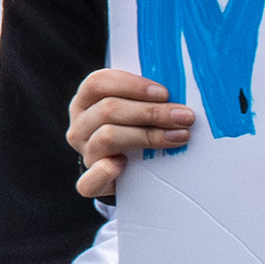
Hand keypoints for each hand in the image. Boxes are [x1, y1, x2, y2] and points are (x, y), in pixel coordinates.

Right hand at [67, 64, 193, 198]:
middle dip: (151, 112)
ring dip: (147, 136)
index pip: (99, 82)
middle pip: (108, 110)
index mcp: (86, 99)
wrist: (128, 170)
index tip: (164, 93)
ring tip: (179, 137)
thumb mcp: (137, 107)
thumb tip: (178, 92)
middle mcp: (80, 124)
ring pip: (107, 137)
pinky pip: (89, 180)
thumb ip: (147, 97)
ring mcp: (84, 152)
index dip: (132, 85)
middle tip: (184, 117)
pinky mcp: (89, 181)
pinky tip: (121, 165)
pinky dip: (104, 172)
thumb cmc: (136, 128)